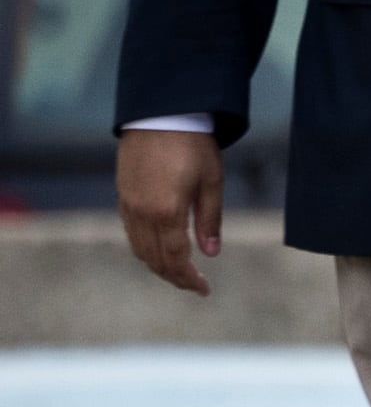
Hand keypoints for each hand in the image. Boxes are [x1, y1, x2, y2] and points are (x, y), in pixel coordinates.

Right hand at [117, 127, 222, 296]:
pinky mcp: (122, 196)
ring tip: (180, 271)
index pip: (177, 258)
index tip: (204, 290)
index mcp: (167, 211)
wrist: (161, 115)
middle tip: (195, 285)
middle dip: (174, 277)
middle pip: (155, 259)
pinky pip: (131, 233)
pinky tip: (161, 249)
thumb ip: (210, 220)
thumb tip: (211, 254)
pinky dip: (145, 248)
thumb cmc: (194, 146)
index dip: (189, 279)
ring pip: (139, 249)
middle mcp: (142, 213)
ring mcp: (128, 205)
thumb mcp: (212, 182)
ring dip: (158, 265)